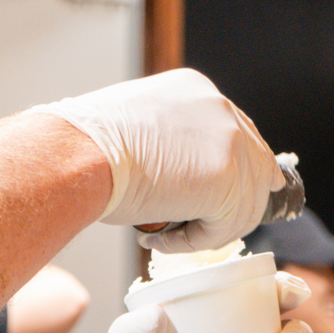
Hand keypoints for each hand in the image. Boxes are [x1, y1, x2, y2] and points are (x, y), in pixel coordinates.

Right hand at [30, 69, 282, 250]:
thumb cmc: (84, 146)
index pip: (238, 135)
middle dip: (233, 204)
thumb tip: (179, 175)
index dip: (231, 173)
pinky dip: (193, 242)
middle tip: (198, 227)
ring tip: (162, 234)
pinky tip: (160, 236)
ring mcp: (230, 142)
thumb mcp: (134, 128)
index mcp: (197, 90)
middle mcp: (220, 109)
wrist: (76, 153)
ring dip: (204, 229)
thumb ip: (168, 142)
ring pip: (242, 206)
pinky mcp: (228, 180)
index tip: (212, 198)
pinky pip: (224, 228)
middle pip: (257, 167)